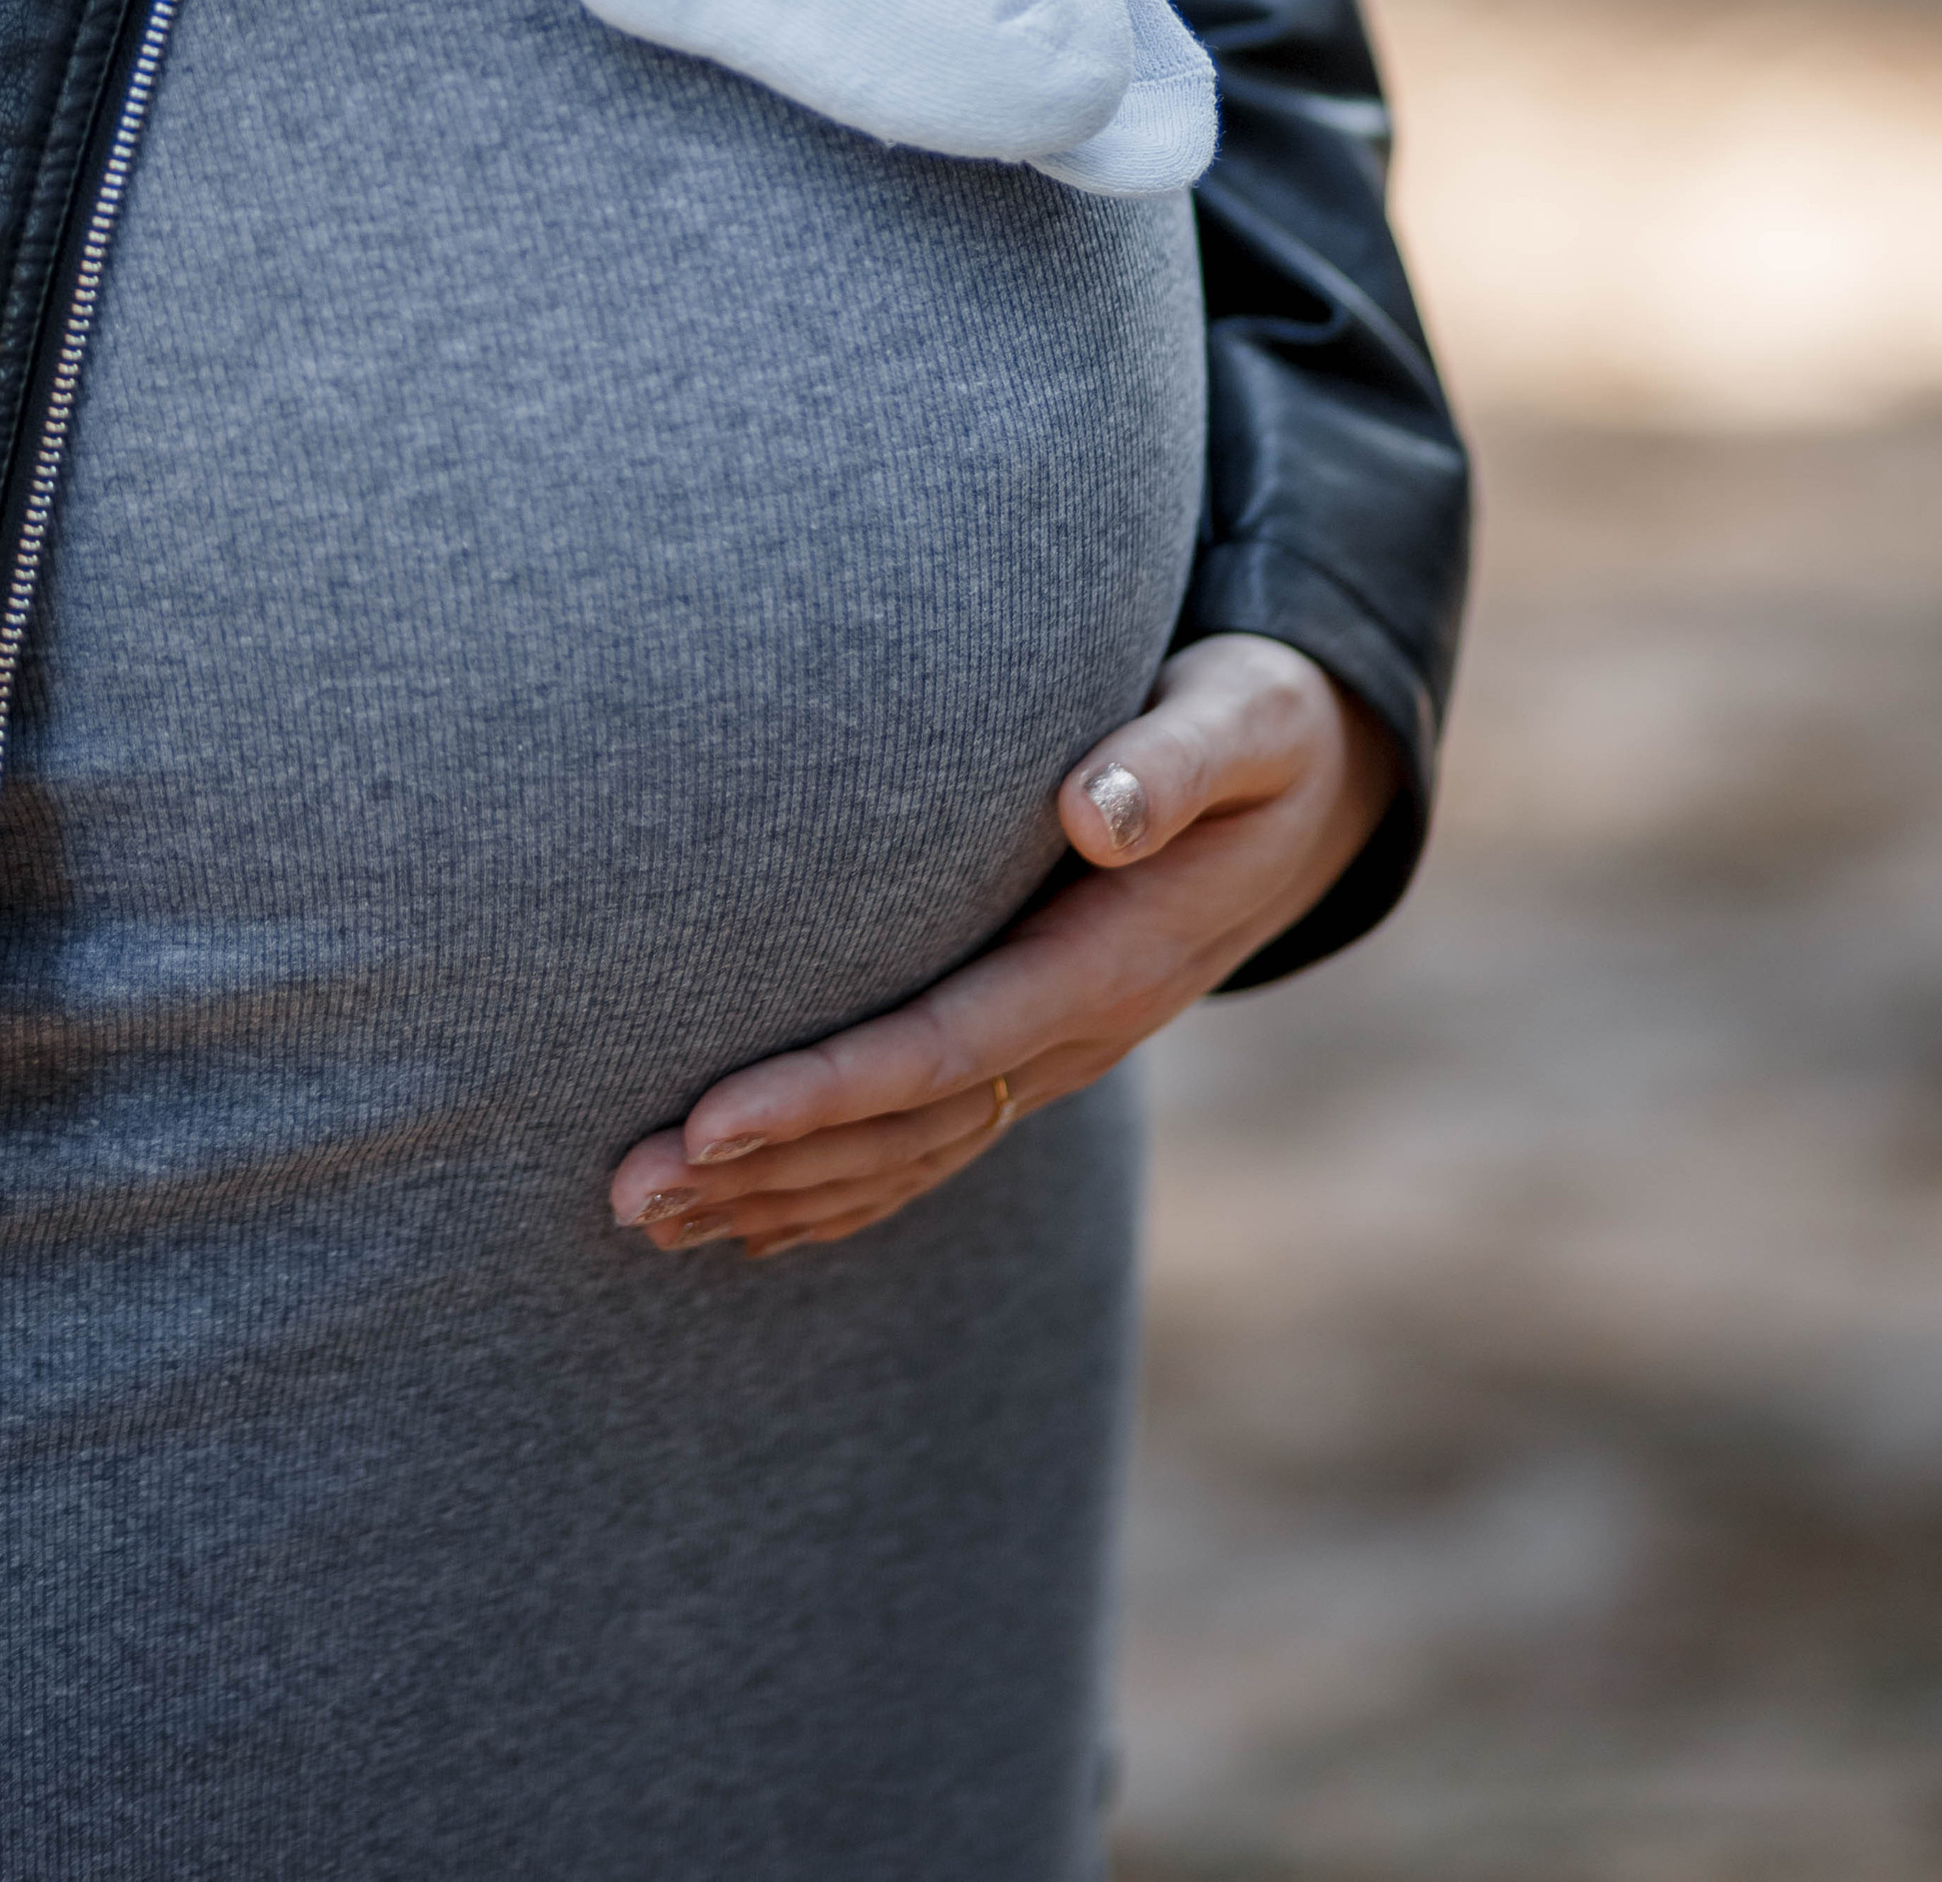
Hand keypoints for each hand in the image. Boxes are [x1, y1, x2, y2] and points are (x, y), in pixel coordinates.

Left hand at [609, 637, 1401, 1263]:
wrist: (1317, 787)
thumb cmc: (1260, 728)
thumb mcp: (1241, 720)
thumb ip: (1173, 760)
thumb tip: (1091, 811)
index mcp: (1119, 960)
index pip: (949, 1047)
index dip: (827, 1091)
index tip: (711, 1118)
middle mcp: (1083, 1029)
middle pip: (907, 1127)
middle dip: (766, 1168)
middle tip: (625, 1194)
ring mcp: (1060, 1049)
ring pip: (908, 1152)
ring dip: (779, 1193)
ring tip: (645, 1220)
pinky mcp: (1037, 1041)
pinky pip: (932, 1138)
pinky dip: (838, 1189)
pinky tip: (748, 1221)